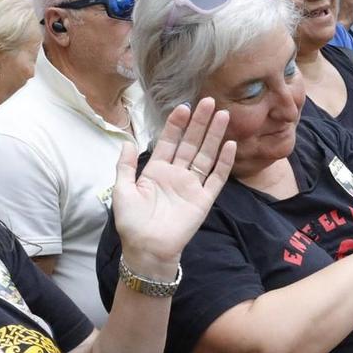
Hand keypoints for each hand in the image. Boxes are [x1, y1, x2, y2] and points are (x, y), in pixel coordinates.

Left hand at [111, 97, 235, 271]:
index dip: (176, 124)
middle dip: (200, 123)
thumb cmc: (132, 223)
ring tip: (223, 115)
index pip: (169, 141)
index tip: (183, 107)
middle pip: (191, 143)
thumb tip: (127, 142)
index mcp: (157, 170)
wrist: (147, 250)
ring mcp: (192, 186)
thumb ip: (125, 166)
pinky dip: (224, 162)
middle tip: (209, 102)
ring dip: (214, 136)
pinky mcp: (204, 200)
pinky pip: (216, 178)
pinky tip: (230, 145)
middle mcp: (176, 174)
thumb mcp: (122, 190)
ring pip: (206, 155)